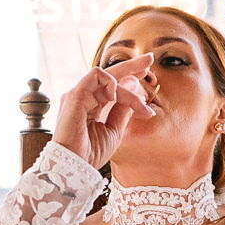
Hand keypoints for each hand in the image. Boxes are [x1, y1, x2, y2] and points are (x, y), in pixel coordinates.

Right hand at [52, 54, 154, 168]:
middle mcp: (83, 97)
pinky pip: (96, 77)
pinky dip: (111, 83)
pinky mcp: (75, 95)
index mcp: (91, 105)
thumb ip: (123, 109)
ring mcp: (78, 95)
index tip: (147, 73)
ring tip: (140, 105)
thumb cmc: (91, 152)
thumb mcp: (115, 129)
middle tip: (150, 59)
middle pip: (109, 75)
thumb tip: (135, 88)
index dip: (129, 77)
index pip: (112, 85)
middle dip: (131, 66)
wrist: (75, 165)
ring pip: (108, 78)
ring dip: (128, 90)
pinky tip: (117, 96)